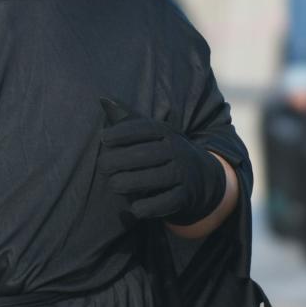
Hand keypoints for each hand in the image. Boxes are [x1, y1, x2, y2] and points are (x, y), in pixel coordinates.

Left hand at [98, 111, 225, 225]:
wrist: (203, 178)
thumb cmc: (164, 152)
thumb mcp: (152, 134)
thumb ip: (127, 120)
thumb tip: (103, 99)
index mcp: (166, 132)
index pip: (144, 129)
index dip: (122, 133)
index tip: (104, 139)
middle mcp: (177, 150)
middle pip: (143, 155)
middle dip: (117, 161)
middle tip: (102, 167)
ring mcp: (182, 174)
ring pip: (152, 179)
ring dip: (128, 183)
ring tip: (114, 185)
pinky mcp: (185, 196)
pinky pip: (164, 203)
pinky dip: (147, 206)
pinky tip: (134, 207)